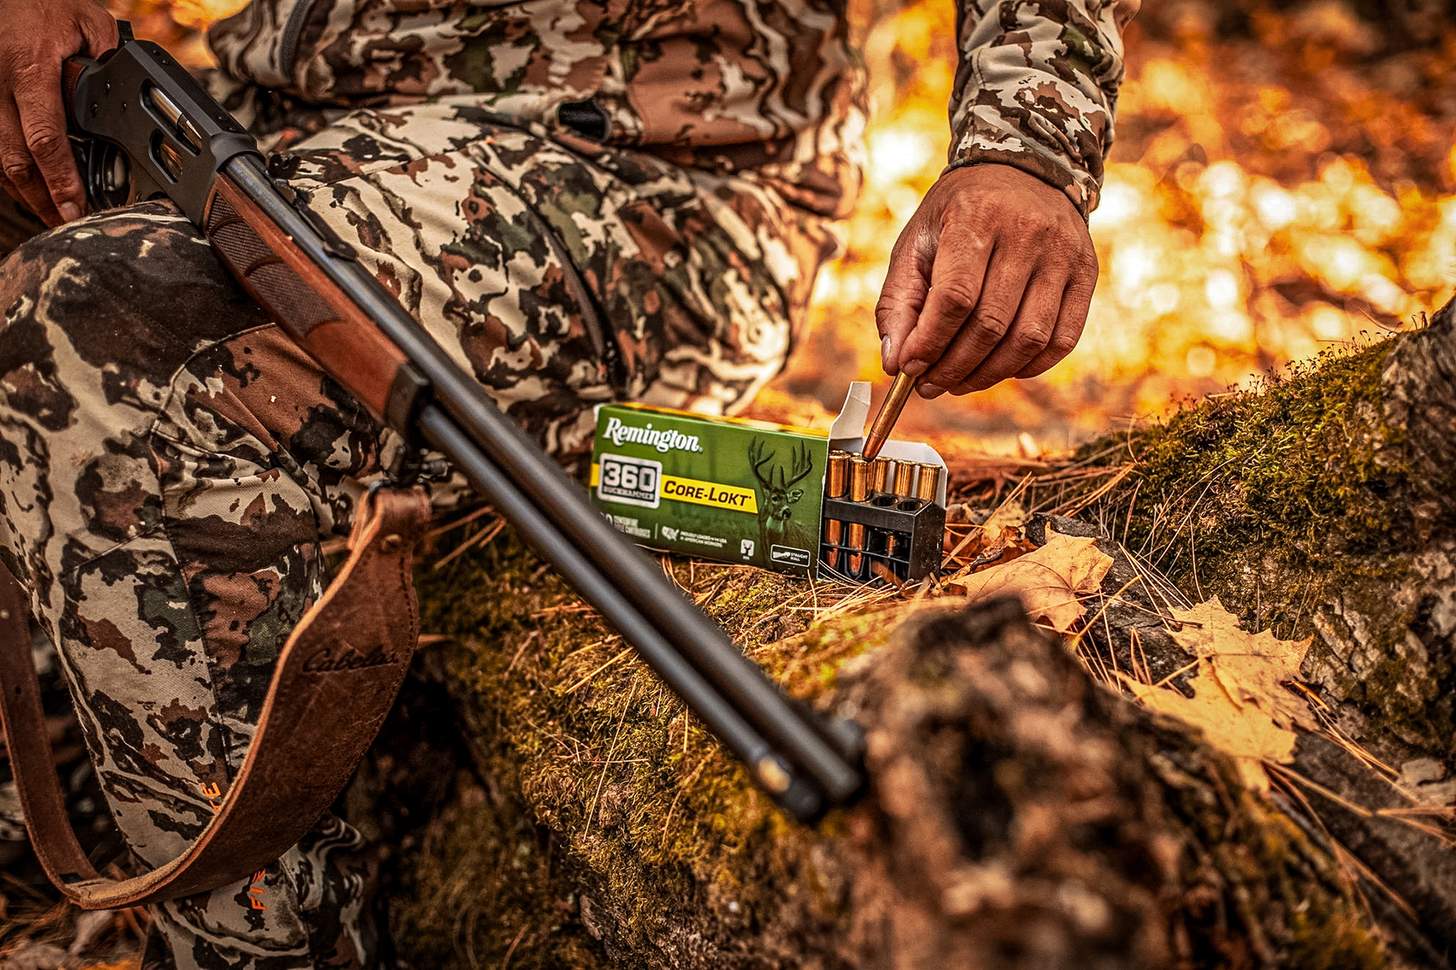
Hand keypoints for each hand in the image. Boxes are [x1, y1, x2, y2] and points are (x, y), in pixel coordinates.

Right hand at [0, 0, 116, 225]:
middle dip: (42, 199)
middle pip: (16, 160)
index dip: (60, 180)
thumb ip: (110, 57)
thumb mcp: (87, 20)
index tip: (75, 208)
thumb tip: (130, 94)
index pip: (44, 137)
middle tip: (67, 226)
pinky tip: (32, 187)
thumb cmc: (41, 3)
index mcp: (29, 68)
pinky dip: (10, 172)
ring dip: (25, 192)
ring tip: (53, 215)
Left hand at [875, 164, 1098, 397]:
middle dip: (954, 367)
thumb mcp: (916, 243)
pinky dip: (1029, 367)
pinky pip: (1062, 340)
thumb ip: (898, 302)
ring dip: (989, 375)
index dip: (931, 342)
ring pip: (1028, 339)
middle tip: (929, 386)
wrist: (1023, 170)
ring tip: (959, 382)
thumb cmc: (958, 216)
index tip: (909, 368)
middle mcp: (1027, 233)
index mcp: (977, 217)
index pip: (956, 298)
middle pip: (991, 325)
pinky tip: (999, 370)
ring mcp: (1063, 254)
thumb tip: (894, 364)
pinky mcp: (1086, 273)